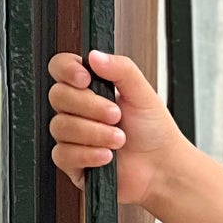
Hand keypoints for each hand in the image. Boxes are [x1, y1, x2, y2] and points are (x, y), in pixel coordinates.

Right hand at [47, 48, 183, 211]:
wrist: (164, 167)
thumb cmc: (154, 131)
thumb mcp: (143, 93)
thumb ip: (121, 69)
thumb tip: (94, 56)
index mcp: (88, 88)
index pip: (59, 68)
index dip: (66, 70)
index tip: (85, 79)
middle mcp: (76, 111)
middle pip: (58, 96)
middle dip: (90, 106)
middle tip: (117, 116)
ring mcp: (72, 137)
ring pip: (60, 126)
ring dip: (94, 132)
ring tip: (120, 139)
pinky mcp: (73, 164)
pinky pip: (62, 155)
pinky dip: (87, 154)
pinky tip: (108, 156)